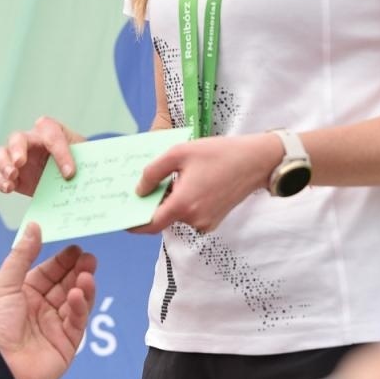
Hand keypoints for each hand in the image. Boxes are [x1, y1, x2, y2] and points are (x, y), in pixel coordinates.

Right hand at [0, 117, 85, 196]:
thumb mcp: (84, 157)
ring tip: (12, 175)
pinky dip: (3, 181)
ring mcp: (18, 156)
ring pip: (2, 153)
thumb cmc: (78, 158)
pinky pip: (1, 176)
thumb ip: (84, 162)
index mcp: (51, 130)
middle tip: (20, 162)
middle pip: (17, 138)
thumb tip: (84, 177)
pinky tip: (9, 188)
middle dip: (17, 149)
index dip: (61, 153)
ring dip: (4, 164)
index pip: (53, 135)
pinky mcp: (13, 175)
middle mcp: (31, 139)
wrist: (70, 172)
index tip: (70, 173)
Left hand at [0, 224, 96, 378]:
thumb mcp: (6, 283)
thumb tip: (35, 225)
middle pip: (66, 285)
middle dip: (78, 271)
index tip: (76, 248)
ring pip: (76, 302)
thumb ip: (23, 254)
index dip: (63, 261)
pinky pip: (77, 322)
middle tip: (89, 258)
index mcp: (25, 295)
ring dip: (83, 287)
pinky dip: (80, 307)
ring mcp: (54, 328)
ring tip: (87, 274)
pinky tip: (77, 295)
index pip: (49, 273)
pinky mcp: (65, 345)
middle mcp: (41, 310)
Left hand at [130, 133, 282, 234]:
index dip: (134, 224)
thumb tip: (139, 190)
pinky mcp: (214, 220)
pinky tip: (188, 182)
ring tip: (172, 178)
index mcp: (184, 204)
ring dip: (171, 201)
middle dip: (154, 203)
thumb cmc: (219, 153)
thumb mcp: (179, 153)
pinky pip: (190, 214)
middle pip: (164, 217)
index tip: (123, 218)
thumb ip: (153, 172)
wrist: (256, 161)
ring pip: (177, 214)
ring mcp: (206, 222)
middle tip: (145, 186)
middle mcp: (194, 219)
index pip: (151, 224)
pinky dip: (184, 202)